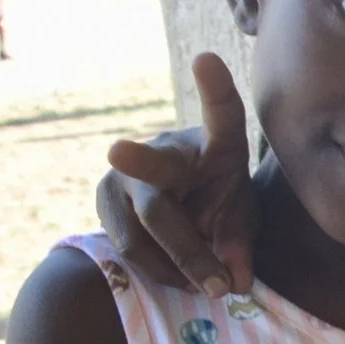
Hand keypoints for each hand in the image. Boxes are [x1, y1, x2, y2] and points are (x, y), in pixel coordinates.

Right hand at [96, 52, 256, 297]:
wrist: (180, 208)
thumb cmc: (221, 205)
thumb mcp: (241, 220)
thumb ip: (240, 247)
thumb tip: (234, 282)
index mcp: (216, 146)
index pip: (221, 117)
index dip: (215, 90)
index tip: (206, 59)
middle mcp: (166, 150)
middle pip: (157, 169)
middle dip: (144, 166)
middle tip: (117, 149)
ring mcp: (126, 172)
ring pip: (146, 224)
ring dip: (180, 264)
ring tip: (211, 285)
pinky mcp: (103, 198)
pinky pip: (129, 246)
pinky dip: (159, 271)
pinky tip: (178, 276)